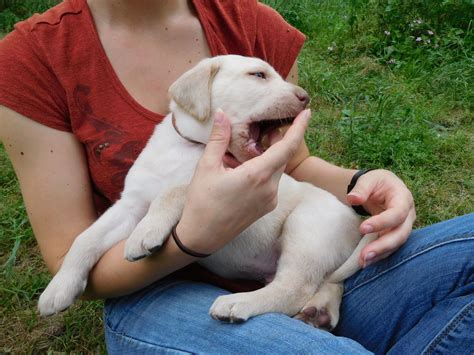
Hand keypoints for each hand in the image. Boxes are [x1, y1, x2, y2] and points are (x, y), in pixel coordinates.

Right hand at [176, 109, 310, 253]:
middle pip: (283, 156)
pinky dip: (265, 169)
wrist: (202, 236)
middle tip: (268, 126)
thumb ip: (218, 138)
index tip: (307, 112)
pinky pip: (272, 182)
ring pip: (277, 169)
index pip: (287, 147)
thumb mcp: (206, 166)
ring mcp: (270, 200)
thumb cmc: (202, 201)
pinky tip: (247, 166)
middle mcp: (270, 188)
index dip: (299, 128)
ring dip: (270, 155)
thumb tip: (222, 114)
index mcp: (257, 175)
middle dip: (280, 139)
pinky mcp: (266, 207)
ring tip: (252, 146)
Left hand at [346, 169, 415, 266]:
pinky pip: (390, 247)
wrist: (381, 188)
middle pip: (401, 234)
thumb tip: (352, 199)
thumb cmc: (375, 182)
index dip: (382, 222)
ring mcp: (403, 226)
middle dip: (383, 246)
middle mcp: (408, 215)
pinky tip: (366, 262)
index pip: (397, 213)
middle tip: (364, 256)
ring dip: (380, 254)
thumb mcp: (368, 179)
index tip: (362, 228)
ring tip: (363, 263)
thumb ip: (361, 188)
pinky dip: (379, 255)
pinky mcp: (395, 235)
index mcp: (403, 198)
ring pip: (396, 244)